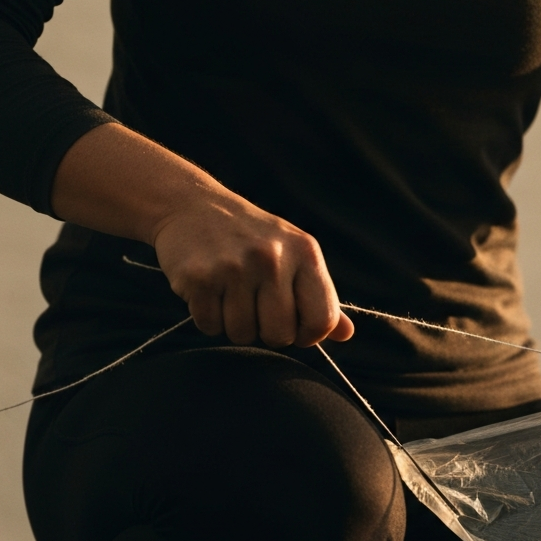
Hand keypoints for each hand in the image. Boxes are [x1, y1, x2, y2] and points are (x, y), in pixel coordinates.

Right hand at [52, 123, 352, 347]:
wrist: (192, 205)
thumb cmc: (253, 240)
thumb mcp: (295, 257)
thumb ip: (321, 297)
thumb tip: (347, 333)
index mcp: (304, 253)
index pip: (322, 320)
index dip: (309, 335)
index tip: (295, 326)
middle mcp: (272, 257)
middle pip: (280, 335)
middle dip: (267, 333)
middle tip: (256, 310)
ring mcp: (234, 266)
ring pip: (243, 334)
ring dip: (235, 326)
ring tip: (230, 297)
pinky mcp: (199, 276)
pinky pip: (210, 326)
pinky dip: (208, 319)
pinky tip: (209, 293)